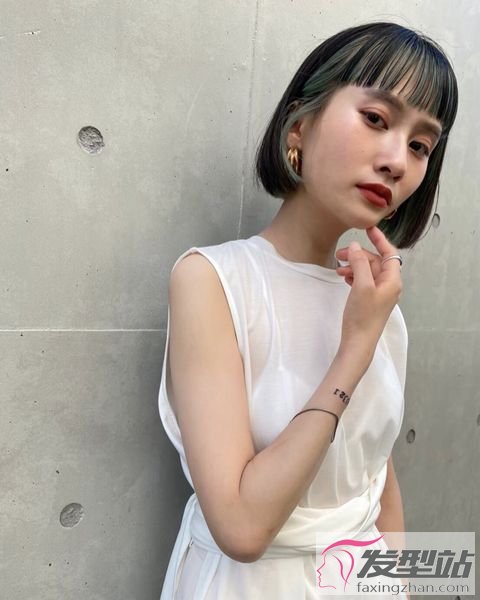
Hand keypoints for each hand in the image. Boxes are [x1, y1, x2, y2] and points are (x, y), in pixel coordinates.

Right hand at [336, 226, 402, 354]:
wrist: (358, 342)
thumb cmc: (363, 316)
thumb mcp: (361, 285)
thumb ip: (360, 263)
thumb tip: (355, 246)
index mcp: (392, 280)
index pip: (389, 253)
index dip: (379, 239)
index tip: (368, 228)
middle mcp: (388, 285)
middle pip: (375, 261)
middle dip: (358, 255)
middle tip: (340, 253)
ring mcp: (379, 294)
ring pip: (367, 271)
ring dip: (354, 266)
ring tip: (337, 268)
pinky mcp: (369, 301)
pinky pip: (363, 282)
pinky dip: (353, 276)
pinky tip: (343, 277)